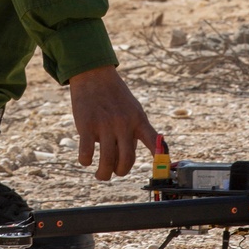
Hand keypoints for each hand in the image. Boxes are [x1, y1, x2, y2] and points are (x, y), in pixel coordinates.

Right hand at [69, 65, 157, 180]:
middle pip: (126, 160)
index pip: (154, 142)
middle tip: (115, 171)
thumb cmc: (114, 95)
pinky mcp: (87, 125)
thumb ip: (136, 130)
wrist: (94, 74)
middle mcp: (124, 124)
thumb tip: (130, 157)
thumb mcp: (133, 108)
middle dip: (120, 172)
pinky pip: (87, 153)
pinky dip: (86, 161)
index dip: (160, 158)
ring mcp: (105, 125)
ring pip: (107, 161)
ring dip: (103, 174)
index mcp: (138, 120)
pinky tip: (86, 159)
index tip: (162, 172)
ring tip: (101, 174)